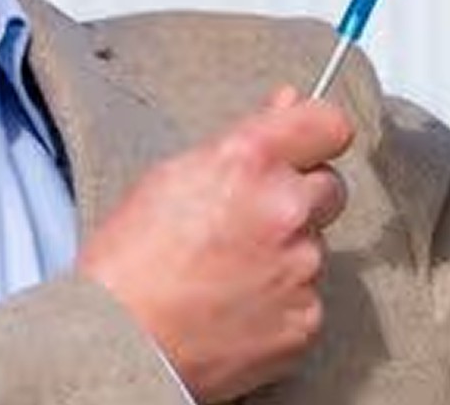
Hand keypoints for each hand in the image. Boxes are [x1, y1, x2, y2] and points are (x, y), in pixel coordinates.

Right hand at [75, 87, 352, 402]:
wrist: (121, 344)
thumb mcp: (172, 177)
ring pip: (314, 246)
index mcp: (249, 161)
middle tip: (248, 222)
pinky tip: (236, 307)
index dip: (316, 132)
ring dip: (285, 254)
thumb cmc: (128, 263)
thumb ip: (243, 141)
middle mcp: (285, 209)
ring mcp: (301, 267)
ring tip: (226, 274)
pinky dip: (281, 302)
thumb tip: (288, 104)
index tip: (309, 142)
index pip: (327, 123)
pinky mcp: (306, 319)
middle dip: (298, 199)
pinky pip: (307, 298)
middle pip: (328, 187)